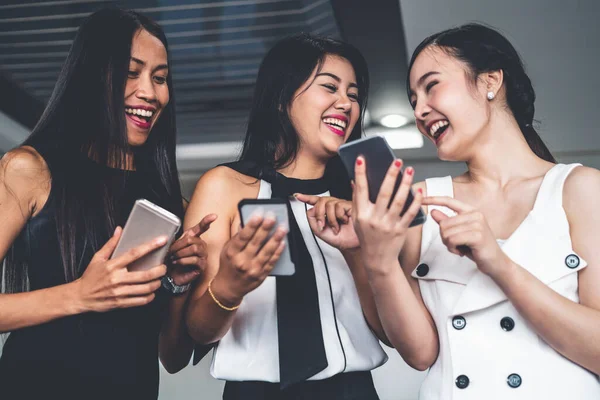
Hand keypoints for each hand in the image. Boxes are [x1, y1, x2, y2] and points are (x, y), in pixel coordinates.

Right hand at [74, 227, 167, 312]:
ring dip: (157, 284)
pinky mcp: (120, 303)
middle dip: (160, 271)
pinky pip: (140, 301)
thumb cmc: (90, 277)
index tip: (162, 240)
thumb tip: (119, 230)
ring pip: (145, 288)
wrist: (79, 297)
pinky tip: (151, 292)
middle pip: (145, 275)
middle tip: (164, 267)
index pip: (135, 253)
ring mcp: (119, 292)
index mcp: (112, 265)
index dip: (150, 246)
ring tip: (159, 279)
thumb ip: (111, 244)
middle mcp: (117, 279)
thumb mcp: (98, 258)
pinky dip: (150, 296)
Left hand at [167, 214, 216, 285]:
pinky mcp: (202, 266)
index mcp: (194, 238)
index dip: (207, 221)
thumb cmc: (172, 260)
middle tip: (170, 252)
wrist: (172, 276)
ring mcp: (203, 255)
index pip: (201, 227)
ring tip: (173, 258)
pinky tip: (177, 263)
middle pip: (191, 239)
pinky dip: (183, 261)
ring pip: (194, 249)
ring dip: (180, 253)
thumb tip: (171, 234)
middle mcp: (201, 245)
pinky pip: (194, 260)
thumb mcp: (172, 247)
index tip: (214, 216)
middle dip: (178, 245)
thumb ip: (175, 239)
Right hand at [210, 213, 286, 305]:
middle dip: (265, 228)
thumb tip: (246, 222)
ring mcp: (252, 269)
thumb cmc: (228, 266)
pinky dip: (278, 252)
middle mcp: (241, 261)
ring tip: (283, 228)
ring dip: (276, 239)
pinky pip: (271, 262)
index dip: (252, 225)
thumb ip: (237, 237)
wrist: (228, 287)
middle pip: (256, 243)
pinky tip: (283, 243)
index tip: (259, 214)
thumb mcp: (227, 250)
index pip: (243, 237)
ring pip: (266, 252)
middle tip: (273, 217)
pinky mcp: (261, 275)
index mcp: (232, 252)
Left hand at [294, 193, 358, 249]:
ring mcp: (341, 205)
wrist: (349, 245)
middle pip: (321, 201)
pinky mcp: (349, 206)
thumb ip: (311, 218)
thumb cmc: (337, 239)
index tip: (298, 196)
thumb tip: (312, 207)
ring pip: (329, 204)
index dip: (307, 197)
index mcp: (325, 212)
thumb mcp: (318, 230)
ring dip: (331, 219)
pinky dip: (339, 217)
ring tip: (336, 228)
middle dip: (320, 214)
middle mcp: (333, 207)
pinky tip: (344, 222)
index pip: (316, 201)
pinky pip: (339, 206)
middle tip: (323, 225)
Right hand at [352, 157, 422, 273]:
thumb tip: (355, 181)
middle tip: (397, 161)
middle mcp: (374, 219)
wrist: (377, 259)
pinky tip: (419, 191)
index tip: (362, 159)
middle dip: (390, 175)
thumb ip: (356, 200)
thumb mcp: (356, 220)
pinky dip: (415, 202)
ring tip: (409, 170)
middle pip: (383, 193)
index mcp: (361, 214)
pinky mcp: (401, 230)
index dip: (360, 173)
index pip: (360, 190)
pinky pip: (410, 213)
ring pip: (398, 201)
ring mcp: (388, 225)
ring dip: (405, 184)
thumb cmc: (367, 237)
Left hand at [422, 196, 509, 276]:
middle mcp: (475, 214)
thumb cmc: (477, 247)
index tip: (420, 199)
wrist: (495, 262)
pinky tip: (462, 252)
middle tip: (456, 244)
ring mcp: (477, 224)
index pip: (449, 201)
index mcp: (471, 211)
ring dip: (449, 244)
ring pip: (446, 232)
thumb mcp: (459, 233)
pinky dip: (453, 248)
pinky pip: (452, 240)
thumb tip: (433, 212)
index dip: (433, 199)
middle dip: (445, 237)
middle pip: (443, 223)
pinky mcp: (477, 235)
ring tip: (461, 247)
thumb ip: (447, 222)